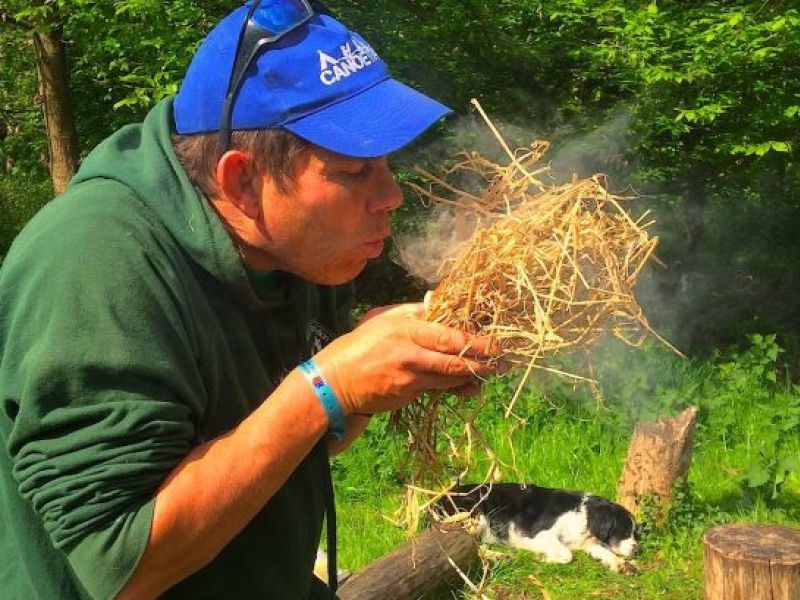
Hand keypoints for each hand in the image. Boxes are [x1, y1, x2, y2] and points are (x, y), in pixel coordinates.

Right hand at [313, 303, 498, 414]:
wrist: (335, 381)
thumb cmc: (360, 345)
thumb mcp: (383, 318)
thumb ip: (413, 311)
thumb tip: (439, 301)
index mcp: (406, 329)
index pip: (449, 336)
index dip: (476, 341)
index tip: (495, 342)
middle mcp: (410, 353)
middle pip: (455, 359)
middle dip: (484, 361)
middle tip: (504, 362)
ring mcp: (409, 377)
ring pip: (450, 378)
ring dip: (474, 377)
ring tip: (493, 373)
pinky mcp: (407, 395)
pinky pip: (437, 390)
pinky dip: (455, 388)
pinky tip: (469, 386)